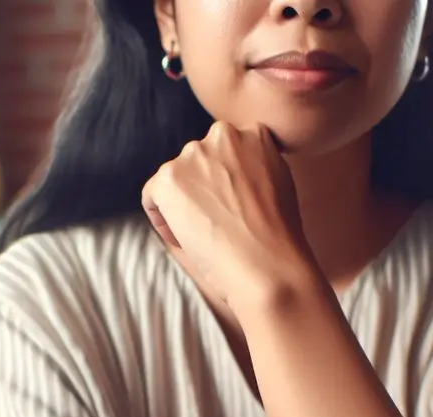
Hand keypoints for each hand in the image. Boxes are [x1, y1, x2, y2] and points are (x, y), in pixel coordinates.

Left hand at [141, 121, 319, 318]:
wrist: (268, 267)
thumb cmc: (279, 238)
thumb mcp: (279, 183)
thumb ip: (255, 165)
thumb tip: (226, 171)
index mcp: (254, 133)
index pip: (227, 152)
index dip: (228, 185)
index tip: (236, 209)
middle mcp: (222, 135)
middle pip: (199, 163)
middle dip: (203, 190)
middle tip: (221, 224)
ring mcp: (193, 155)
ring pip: (176, 180)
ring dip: (185, 205)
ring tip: (208, 235)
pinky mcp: (168, 178)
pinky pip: (153, 198)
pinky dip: (164, 221)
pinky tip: (190, 240)